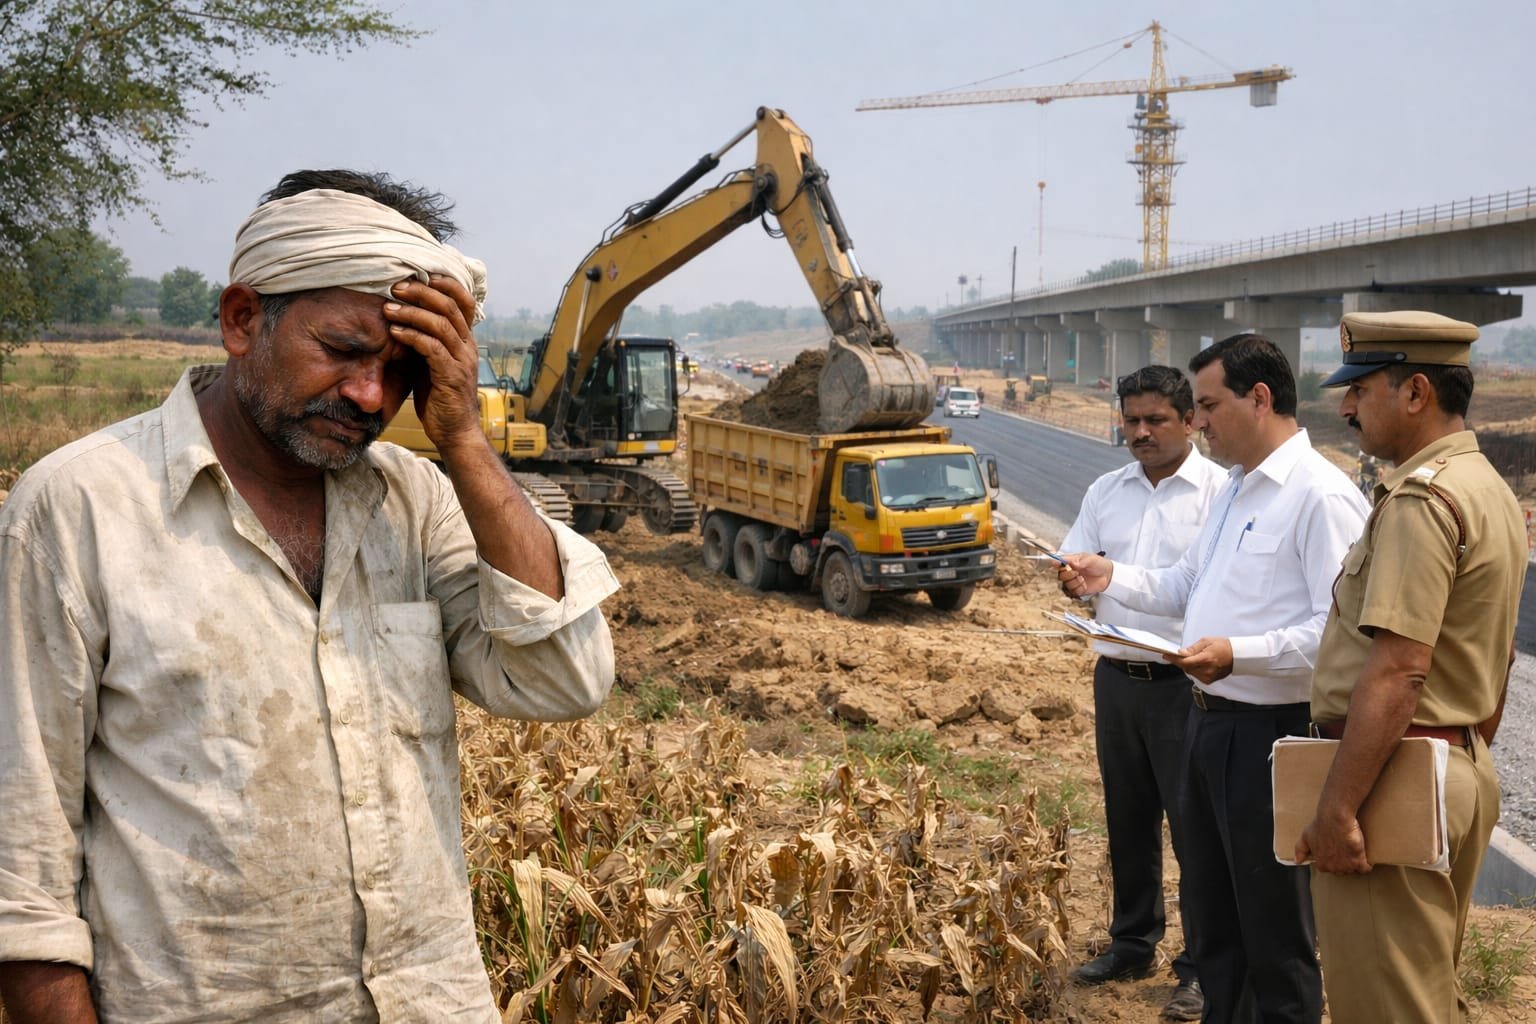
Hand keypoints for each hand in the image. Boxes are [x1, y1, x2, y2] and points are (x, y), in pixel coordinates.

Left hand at [382, 275, 481, 450]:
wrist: (455, 432)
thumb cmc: (440, 398)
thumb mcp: (433, 362)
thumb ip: (426, 340)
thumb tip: (401, 318)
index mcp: (466, 341)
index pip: (464, 301)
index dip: (445, 283)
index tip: (420, 275)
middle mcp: (468, 347)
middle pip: (451, 306)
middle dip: (422, 292)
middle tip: (396, 287)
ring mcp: (462, 361)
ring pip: (440, 324)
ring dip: (411, 312)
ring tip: (388, 308)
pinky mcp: (451, 376)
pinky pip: (432, 348)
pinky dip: (412, 336)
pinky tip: (394, 332)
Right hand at [1058, 553, 1111, 598]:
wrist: (1108, 575)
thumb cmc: (1098, 564)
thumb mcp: (1090, 559)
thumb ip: (1081, 560)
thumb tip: (1073, 563)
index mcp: (1069, 562)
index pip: (1056, 563)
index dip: (1055, 564)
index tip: (1058, 565)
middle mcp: (1068, 572)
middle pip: (1059, 576)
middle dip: (1067, 575)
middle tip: (1076, 573)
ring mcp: (1072, 581)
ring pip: (1065, 585)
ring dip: (1074, 582)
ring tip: (1082, 579)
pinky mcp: (1076, 590)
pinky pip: (1073, 592)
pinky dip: (1079, 589)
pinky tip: (1084, 585)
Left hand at [1166, 637, 1232, 683]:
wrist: (1237, 656)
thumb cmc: (1223, 646)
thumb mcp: (1206, 642)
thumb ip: (1192, 649)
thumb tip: (1180, 653)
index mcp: (1206, 659)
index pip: (1185, 662)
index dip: (1174, 659)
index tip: (1166, 655)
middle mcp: (1207, 670)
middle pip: (1186, 668)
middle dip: (1181, 661)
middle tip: (1178, 654)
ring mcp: (1208, 677)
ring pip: (1190, 672)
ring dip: (1187, 665)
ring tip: (1193, 657)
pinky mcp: (1209, 681)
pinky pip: (1196, 675)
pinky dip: (1194, 669)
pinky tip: (1198, 663)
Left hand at [1296, 812, 1370, 873]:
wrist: (1335, 817)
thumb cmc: (1320, 825)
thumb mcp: (1305, 837)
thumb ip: (1300, 850)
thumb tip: (1297, 861)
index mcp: (1322, 864)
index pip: (1327, 869)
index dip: (1331, 860)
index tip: (1334, 853)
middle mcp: (1334, 868)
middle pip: (1341, 870)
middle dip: (1343, 862)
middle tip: (1344, 851)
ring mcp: (1347, 865)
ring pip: (1353, 869)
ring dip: (1354, 863)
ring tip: (1353, 851)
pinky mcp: (1359, 860)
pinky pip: (1365, 869)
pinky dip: (1366, 865)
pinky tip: (1365, 858)